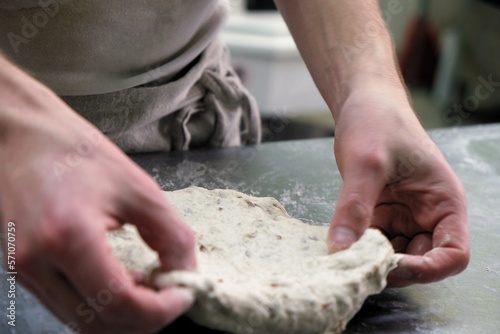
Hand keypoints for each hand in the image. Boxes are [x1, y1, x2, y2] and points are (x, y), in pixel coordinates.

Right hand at [0, 64, 196, 332]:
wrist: (20, 136)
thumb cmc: (78, 153)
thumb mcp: (138, 188)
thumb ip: (171, 235)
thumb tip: (186, 274)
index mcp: (69, 237)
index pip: (119, 304)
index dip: (161, 311)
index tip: (184, 294)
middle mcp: (36, 264)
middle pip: (99, 325)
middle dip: (144, 320)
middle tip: (170, 295)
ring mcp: (23, 271)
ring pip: (81, 322)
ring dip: (123, 315)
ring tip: (149, 285)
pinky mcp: (21, 269)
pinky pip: (67, 306)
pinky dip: (100, 305)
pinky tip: (121, 279)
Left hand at [327, 84, 469, 286]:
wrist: (362, 102)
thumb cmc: (378, 121)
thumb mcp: (366, 163)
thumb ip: (355, 206)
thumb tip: (341, 248)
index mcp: (444, 202)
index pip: (453, 254)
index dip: (428, 269)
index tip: (392, 267)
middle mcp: (428, 214)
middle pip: (423, 261)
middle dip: (395, 268)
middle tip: (359, 266)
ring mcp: (403, 216)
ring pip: (395, 255)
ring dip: (373, 260)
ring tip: (345, 256)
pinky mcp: (381, 214)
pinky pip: (373, 242)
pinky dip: (358, 247)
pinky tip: (339, 244)